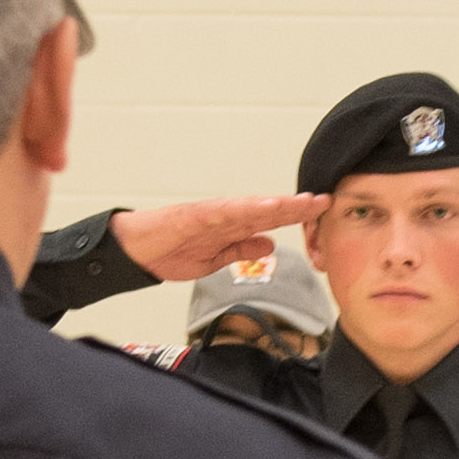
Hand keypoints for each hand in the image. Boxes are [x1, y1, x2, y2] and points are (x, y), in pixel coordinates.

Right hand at [115, 193, 332, 285]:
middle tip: (323, 200)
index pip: (270, 219)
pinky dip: (240, 209)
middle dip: (294, 206)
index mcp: (232, 227)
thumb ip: (241, 250)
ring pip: (247, 207)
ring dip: (273, 205)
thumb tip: (269, 245)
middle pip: (266, 209)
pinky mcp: (191, 216)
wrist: (135, 250)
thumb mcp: (216, 259)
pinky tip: (259, 208)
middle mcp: (225, 216)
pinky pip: (219, 212)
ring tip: (298, 204)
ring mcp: (209, 214)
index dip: (296, 215)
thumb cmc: (171, 250)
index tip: (322, 211)